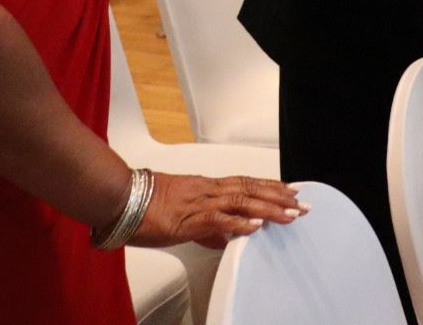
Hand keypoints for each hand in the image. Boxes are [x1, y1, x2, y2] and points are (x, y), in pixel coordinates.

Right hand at [129, 173, 302, 250]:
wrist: (119, 197)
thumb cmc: (144, 206)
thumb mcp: (182, 217)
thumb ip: (207, 226)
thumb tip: (226, 237)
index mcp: (207, 187)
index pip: (247, 183)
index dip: (271, 186)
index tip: (292, 190)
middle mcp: (208, 190)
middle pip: (251, 189)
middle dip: (279, 197)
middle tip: (303, 204)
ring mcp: (199, 201)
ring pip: (241, 200)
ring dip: (268, 207)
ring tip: (290, 214)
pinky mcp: (187, 217)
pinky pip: (218, 218)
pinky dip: (238, 221)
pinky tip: (255, 225)